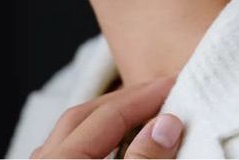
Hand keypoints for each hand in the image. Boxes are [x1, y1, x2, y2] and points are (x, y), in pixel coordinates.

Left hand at [30, 75, 184, 158]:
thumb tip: (167, 124)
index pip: (108, 116)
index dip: (144, 98)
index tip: (174, 84)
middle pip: (82, 116)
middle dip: (123, 100)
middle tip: (160, 92)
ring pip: (69, 135)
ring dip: (104, 119)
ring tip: (138, 115)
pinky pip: (65, 153)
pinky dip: (90, 141)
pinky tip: (109, 147)